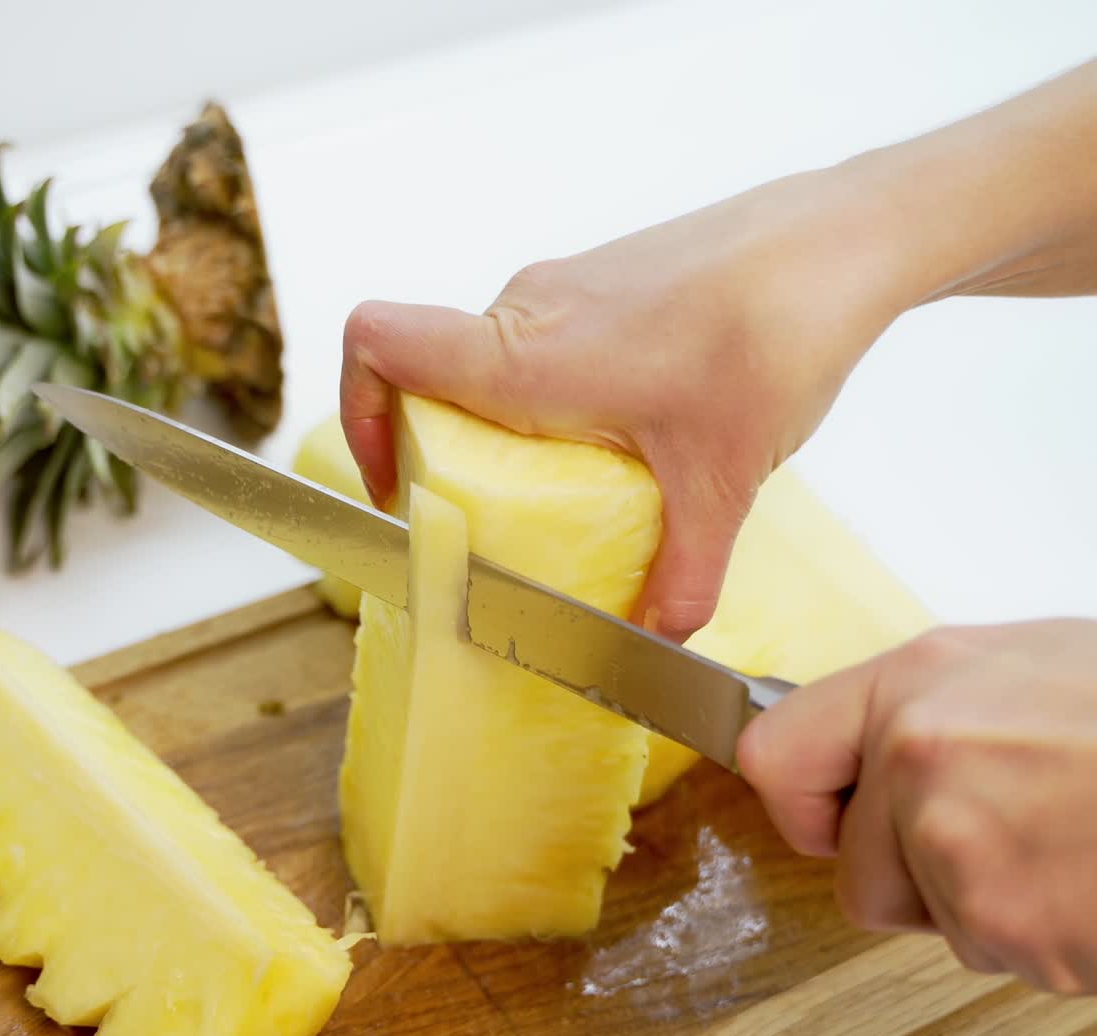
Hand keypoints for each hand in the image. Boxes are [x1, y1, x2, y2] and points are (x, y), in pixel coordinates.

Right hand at [340, 168, 905, 639]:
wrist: (838, 240)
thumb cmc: (770, 333)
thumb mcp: (719, 480)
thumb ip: (684, 573)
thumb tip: (663, 635)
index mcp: (523, 358)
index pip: (378, 344)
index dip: (358, 416)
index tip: (396, 485)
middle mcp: (526, 312)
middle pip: (426, 374)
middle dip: (441, 453)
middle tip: (490, 519)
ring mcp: (566, 291)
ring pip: (488, 362)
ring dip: (501, 429)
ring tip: (568, 487)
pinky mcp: (604, 286)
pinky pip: (540, 345)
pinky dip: (549, 398)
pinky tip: (623, 437)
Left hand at [737, 620, 1096, 993]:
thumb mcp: (1024, 667)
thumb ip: (926, 711)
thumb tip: (869, 750)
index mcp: (913, 684)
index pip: (771, 755)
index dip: (805, 802)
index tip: (832, 816)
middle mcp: (918, 755)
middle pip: (853, 870)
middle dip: (914, 876)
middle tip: (1005, 835)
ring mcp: (958, 843)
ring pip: (928, 920)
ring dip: (985, 906)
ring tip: (1066, 844)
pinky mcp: (1008, 924)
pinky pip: (998, 954)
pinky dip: (1043, 937)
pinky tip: (1087, 880)